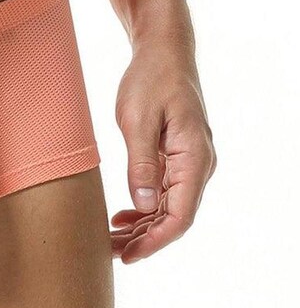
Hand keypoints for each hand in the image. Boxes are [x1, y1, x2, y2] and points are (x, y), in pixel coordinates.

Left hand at [111, 37, 215, 262]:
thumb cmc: (151, 79)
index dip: (155, 241)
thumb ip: (141, 164)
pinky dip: (144, 208)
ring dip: (142, 227)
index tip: (129, 256)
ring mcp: (189, 162)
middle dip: (144, 240)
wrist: (163, 51)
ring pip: (169, 208)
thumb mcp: (139, 120)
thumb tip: (143, 206)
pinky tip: (121, 217)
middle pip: (175, 218)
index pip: (180, 216)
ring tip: (111, 241)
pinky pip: (164, 192)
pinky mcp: (176, 157)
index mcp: (194, 159)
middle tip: (109, 253)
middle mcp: (198, 166)